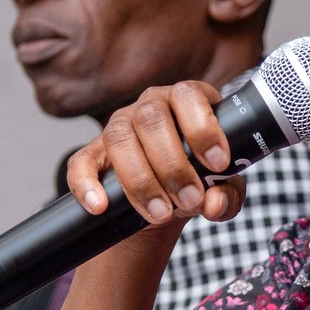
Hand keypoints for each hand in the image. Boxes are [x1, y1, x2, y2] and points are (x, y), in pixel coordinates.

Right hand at [67, 82, 245, 227]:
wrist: (167, 199)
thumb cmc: (199, 180)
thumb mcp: (222, 187)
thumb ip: (227, 194)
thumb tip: (216, 203)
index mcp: (185, 101)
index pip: (188, 95)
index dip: (203, 128)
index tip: (217, 164)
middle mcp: (150, 106)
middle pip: (152, 119)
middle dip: (173, 165)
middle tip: (190, 199)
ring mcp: (118, 126)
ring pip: (119, 138)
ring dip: (140, 180)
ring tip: (161, 213)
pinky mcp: (93, 153)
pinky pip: (81, 162)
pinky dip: (87, 184)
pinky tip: (100, 205)